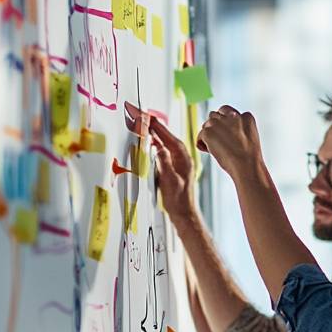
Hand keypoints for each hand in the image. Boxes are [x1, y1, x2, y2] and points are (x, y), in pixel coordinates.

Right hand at [138, 105, 195, 225]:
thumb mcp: (169, 181)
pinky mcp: (175, 169)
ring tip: (149, 126)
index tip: (150, 119)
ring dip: (159, 135)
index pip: (171, 139)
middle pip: (170, 139)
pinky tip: (153, 144)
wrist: (183, 213)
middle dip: (159, 128)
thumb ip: (165, 163)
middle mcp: (183, 160)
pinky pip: (166, 152)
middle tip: (147, 117)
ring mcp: (180, 164)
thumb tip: (159, 148)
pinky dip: (159, 145)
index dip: (160, 128)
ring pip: (168, 145)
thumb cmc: (178, 200)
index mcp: (184, 160)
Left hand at [196, 105, 263, 177]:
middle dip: (215, 127)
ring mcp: (218, 123)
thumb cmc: (249, 158)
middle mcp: (231, 115)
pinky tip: (211, 152)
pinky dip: (203, 145)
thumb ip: (238, 128)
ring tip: (218, 149)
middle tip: (220, 142)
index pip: (227, 111)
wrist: (247, 166)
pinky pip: (200, 136)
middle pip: (215, 115)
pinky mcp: (208, 132)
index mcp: (246, 116)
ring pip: (206, 125)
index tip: (226, 134)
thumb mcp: (250, 137)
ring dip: (209, 135)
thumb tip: (222, 130)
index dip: (225, 123)